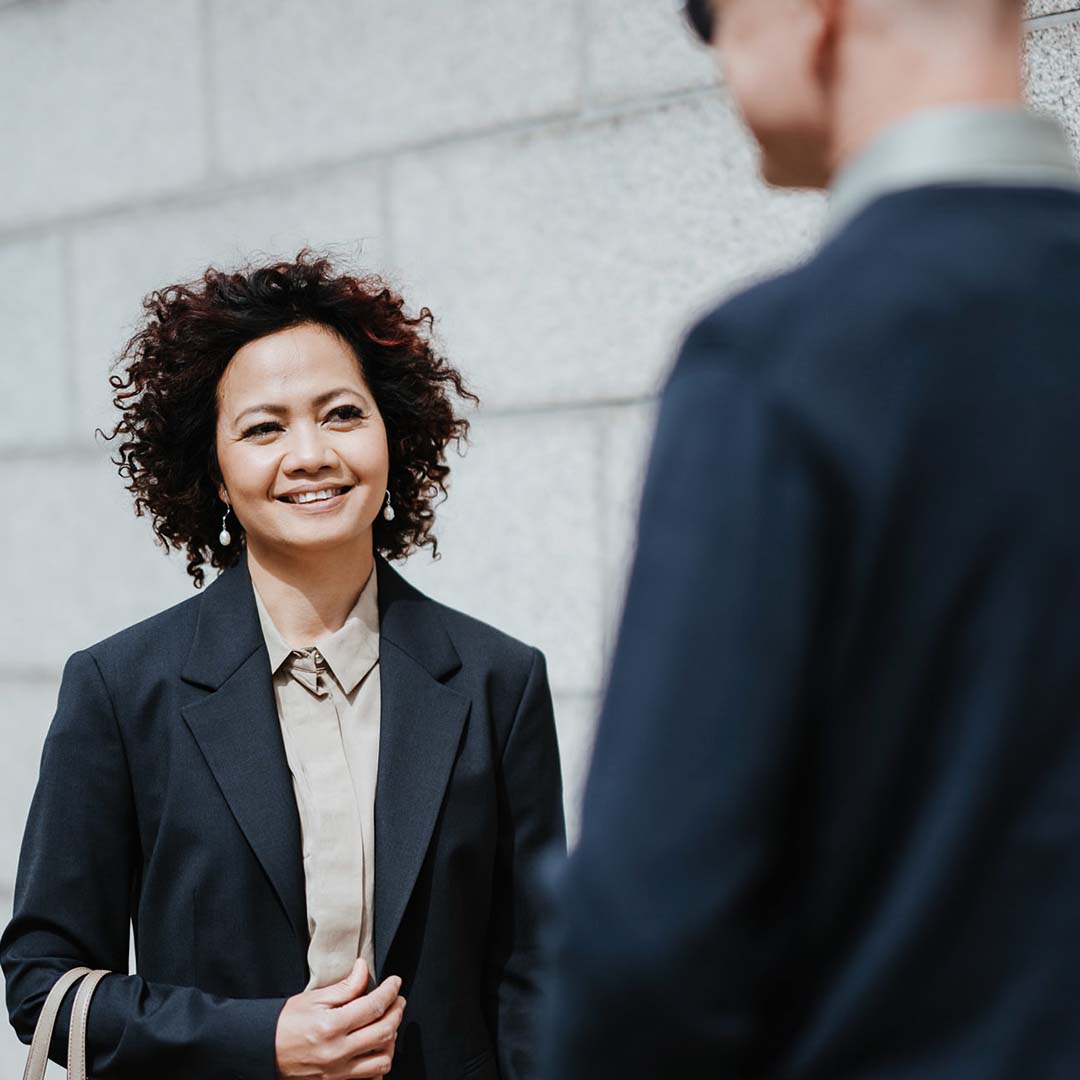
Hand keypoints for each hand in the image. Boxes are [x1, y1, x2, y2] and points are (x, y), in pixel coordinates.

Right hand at [275, 958, 405, 1077]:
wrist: (264, 1049)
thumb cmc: (286, 1022)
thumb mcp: (314, 998)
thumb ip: (345, 986)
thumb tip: (364, 969)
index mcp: (331, 1026)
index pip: (374, 1006)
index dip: (390, 991)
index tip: (395, 982)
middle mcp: (338, 1052)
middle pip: (385, 1032)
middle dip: (397, 1011)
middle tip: (398, 1000)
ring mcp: (338, 1071)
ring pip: (382, 1060)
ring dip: (391, 1040)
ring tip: (387, 1024)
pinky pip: (370, 1078)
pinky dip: (379, 1064)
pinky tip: (375, 1049)